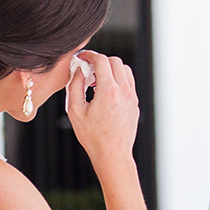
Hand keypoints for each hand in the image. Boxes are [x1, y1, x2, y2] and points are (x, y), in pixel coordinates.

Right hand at [65, 50, 138, 172]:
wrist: (112, 154)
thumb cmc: (93, 137)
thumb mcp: (75, 111)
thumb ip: (75, 86)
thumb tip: (79, 70)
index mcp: (108, 91)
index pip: (101, 60)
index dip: (89, 55)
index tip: (82, 58)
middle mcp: (124, 91)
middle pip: (114, 61)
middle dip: (100, 61)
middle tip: (88, 71)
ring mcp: (132, 97)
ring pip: (124, 70)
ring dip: (110, 70)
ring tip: (97, 82)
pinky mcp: (135, 104)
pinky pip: (129, 83)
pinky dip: (118, 80)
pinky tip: (105, 93)